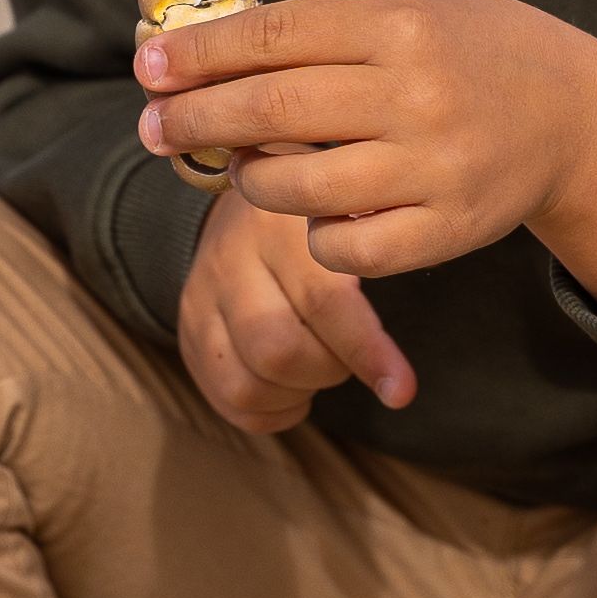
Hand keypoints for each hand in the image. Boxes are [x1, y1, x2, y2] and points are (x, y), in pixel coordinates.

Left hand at [136, 0, 596, 322]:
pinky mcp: (445, 230)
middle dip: (195, 120)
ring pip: (295, 190)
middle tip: (152, 127)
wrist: (573, 115)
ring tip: (246, 171)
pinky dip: (314, 236)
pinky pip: (344, 248)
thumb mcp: (408, 12)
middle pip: (272, 111)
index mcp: (400, 25)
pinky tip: (317, 215)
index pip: (274, 37)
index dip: (199, 55)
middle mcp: (415, 94)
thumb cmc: (468, 54)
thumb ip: (318, 31)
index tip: (148, 68)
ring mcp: (432, 167)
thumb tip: (200, 50)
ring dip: (251, 183)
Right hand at [175, 172, 416, 431]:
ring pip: (247, 384)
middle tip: (346, 356)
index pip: (322, 301)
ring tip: (319, 370)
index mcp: (281, 222)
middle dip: (327, 372)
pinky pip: (227, 399)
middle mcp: (232, 257)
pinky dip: (270, 412)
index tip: (401, 389)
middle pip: (277, 350)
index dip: (365, 353)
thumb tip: (406, 349)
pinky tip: (293, 389)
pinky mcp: (190, 330)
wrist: (252, 185)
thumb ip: (379, 257)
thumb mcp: (352, 211)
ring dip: (297, 394)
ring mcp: (202, 297)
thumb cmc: (324, 215)